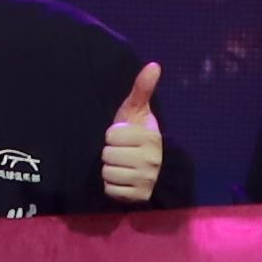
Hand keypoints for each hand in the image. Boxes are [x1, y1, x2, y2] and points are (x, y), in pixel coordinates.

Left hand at [101, 64, 169, 203]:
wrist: (152, 168)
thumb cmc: (138, 136)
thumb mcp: (138, 111)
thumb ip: (142, 89)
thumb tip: (153, 64)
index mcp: (150, 137)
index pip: (111, 136)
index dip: (113, 135)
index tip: (124, 137)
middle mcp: (151, 160)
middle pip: (107, 155)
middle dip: (110, 152)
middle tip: (122, 152)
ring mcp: (146, 180)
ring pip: (107, 172)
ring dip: (110, 169)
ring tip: (122, 165)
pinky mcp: (138, 196)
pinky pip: (110, 189)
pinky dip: (112, 185)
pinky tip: (122, 179)